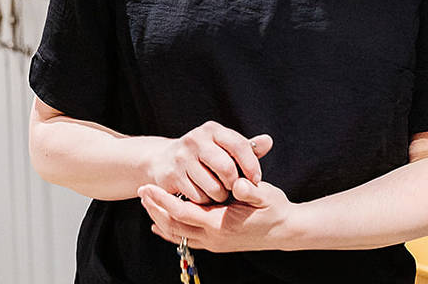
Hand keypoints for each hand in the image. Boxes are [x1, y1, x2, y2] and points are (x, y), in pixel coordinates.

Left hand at [138, 177, 295, 252]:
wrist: (286, 231)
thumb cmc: (275, 208)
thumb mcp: (266, 195)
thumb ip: (251, 190)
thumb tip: (239, 184)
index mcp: (221, 224)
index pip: (183, 212)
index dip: (163, 200)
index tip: (148, 187)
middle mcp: (214, 237)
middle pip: (174, 226)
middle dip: (155, 209)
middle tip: (141, 192)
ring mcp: (214, 243)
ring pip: (178, 234)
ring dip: (161, 219)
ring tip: (148, 204)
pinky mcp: (217, 244)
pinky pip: (187, 240)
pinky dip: (171, 232)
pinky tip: (160, 227)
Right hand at [151, 120, 272, 204]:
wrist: (163, 161)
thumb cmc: (204, 156)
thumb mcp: (224, 147)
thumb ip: (247, 147)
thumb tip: (269, 141)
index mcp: (212, 129)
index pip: (239, 145)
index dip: (251, 165)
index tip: (256, 180)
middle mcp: (196, 139)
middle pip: (226, 168)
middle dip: (235, 184)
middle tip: (236, 190)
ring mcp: (182, 157)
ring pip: (213, 187)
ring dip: (220, 196)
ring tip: (220, 193)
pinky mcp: (172, 175)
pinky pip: (198, 197)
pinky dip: (205, 202)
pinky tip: (204, 196)